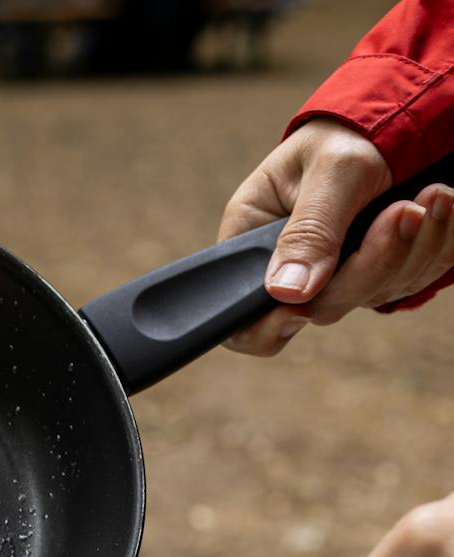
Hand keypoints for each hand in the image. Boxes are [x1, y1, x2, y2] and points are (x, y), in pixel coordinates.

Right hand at [218, 118, 453, 354]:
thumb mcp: (329, 172)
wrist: (397, 111)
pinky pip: (413, 277)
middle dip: (374, 262)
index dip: (268, 325)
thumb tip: (287, 292)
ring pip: (376, 294)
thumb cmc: (349, 133)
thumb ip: (310, 231)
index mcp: (254, 240)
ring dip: (416, 246)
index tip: (303, 307)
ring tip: (435, 194)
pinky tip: (440, 205)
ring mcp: (339, 272)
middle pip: (323, 307)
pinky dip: (436, 244)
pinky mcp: (380, 269)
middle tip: (406, 210)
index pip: (242, 312)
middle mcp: (293, 265)